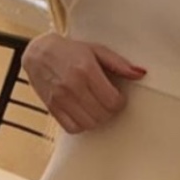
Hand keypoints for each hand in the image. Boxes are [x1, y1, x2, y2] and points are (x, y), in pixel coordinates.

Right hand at [22, 33, 146, 133]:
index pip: (112, 101)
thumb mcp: (96, 50)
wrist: (39, 52)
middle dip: (110, 111)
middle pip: (102, 115)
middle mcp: (73, 86)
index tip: (118, 97)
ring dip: (97, 119)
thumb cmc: (70, 51)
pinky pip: (72, 128)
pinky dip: (82, 125)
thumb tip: (141, 73)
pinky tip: (83, 114)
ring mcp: (61, 98)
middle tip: (108, 102)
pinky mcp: (52, 107)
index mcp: (86, 70)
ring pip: (89, 124)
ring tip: (96, 108)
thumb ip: (119, 63)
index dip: (120, 102)